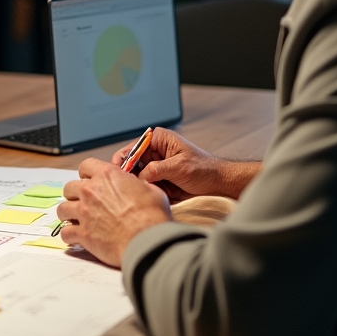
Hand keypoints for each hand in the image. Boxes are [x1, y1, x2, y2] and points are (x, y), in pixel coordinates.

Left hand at [57, 159, 170, 266]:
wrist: (147, 241)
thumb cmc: (152, 217)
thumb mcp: (151, 190)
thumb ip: (136, 185)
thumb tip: (135, 187)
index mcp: (107, 176)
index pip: (85, 166)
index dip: (87, 174)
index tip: (90, 181)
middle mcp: (91, 191)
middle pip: (69, 187)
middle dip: (75, 195)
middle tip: (84, 203)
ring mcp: (84, 212)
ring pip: (62, 209)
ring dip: (69, 214)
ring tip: (76, 220)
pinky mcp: (82, 233)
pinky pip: (65, 232)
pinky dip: (69, 235)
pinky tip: (75, 237)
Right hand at [111, 128, 256, 200]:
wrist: (220, 184)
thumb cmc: (204, 170)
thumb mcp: (179, 167)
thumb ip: (157, 169)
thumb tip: (139, 177)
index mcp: (158, 139)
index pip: (133, 147)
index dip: (123, 159)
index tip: (116, 171)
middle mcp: (154, 151)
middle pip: (132, 162)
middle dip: (128, 174)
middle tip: (122, 185)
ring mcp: (156, 166)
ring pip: (137, 175)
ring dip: (137, 184)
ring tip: (135, 193)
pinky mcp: (159, 179)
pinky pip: (145, 185)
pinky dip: (145, 191)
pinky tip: (146, 196)